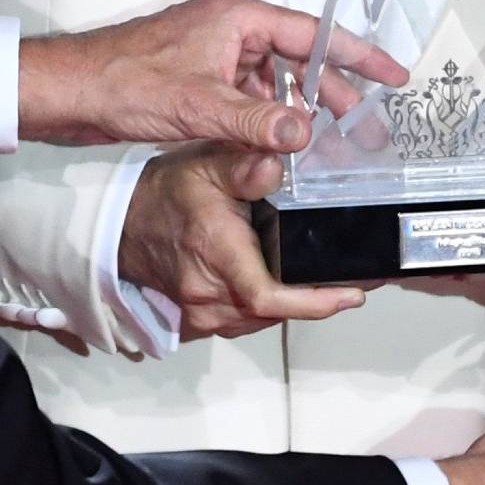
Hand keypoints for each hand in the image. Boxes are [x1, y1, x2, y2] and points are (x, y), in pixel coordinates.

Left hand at [17, 0, 406, 149]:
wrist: (68, 92)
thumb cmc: (123, 81)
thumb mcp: (200, 106)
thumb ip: (258, 122)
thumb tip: (306, 133)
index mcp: (238, 16)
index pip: (314, 33)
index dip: (358, 56)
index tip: (392, 75)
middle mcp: (230, 27)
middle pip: (299, 57)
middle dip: (331, 91)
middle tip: (361, 126)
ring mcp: (213, 51)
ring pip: (272, 80)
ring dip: (296, 109)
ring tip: (323, 142)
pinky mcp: (197, 76)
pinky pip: (247, 93)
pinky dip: (265, 116)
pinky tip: (275, 143)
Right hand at [116, 143, 366, 338]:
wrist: (127, 223)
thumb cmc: (169, 193)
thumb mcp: (208, 165)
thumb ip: (246, 165)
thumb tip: (275, 162)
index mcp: (216, 253)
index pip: (268, 296)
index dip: (316, 302)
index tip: (352, 294)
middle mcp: (208, 293)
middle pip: (277, 310)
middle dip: (319, 299)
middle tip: (357, 281)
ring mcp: (202, 314)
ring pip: (264, 319)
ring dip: (296, 304)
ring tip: (332, 283)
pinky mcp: (200, 322)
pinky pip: (246, 321)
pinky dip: (271, 307)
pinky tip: (290, 286)